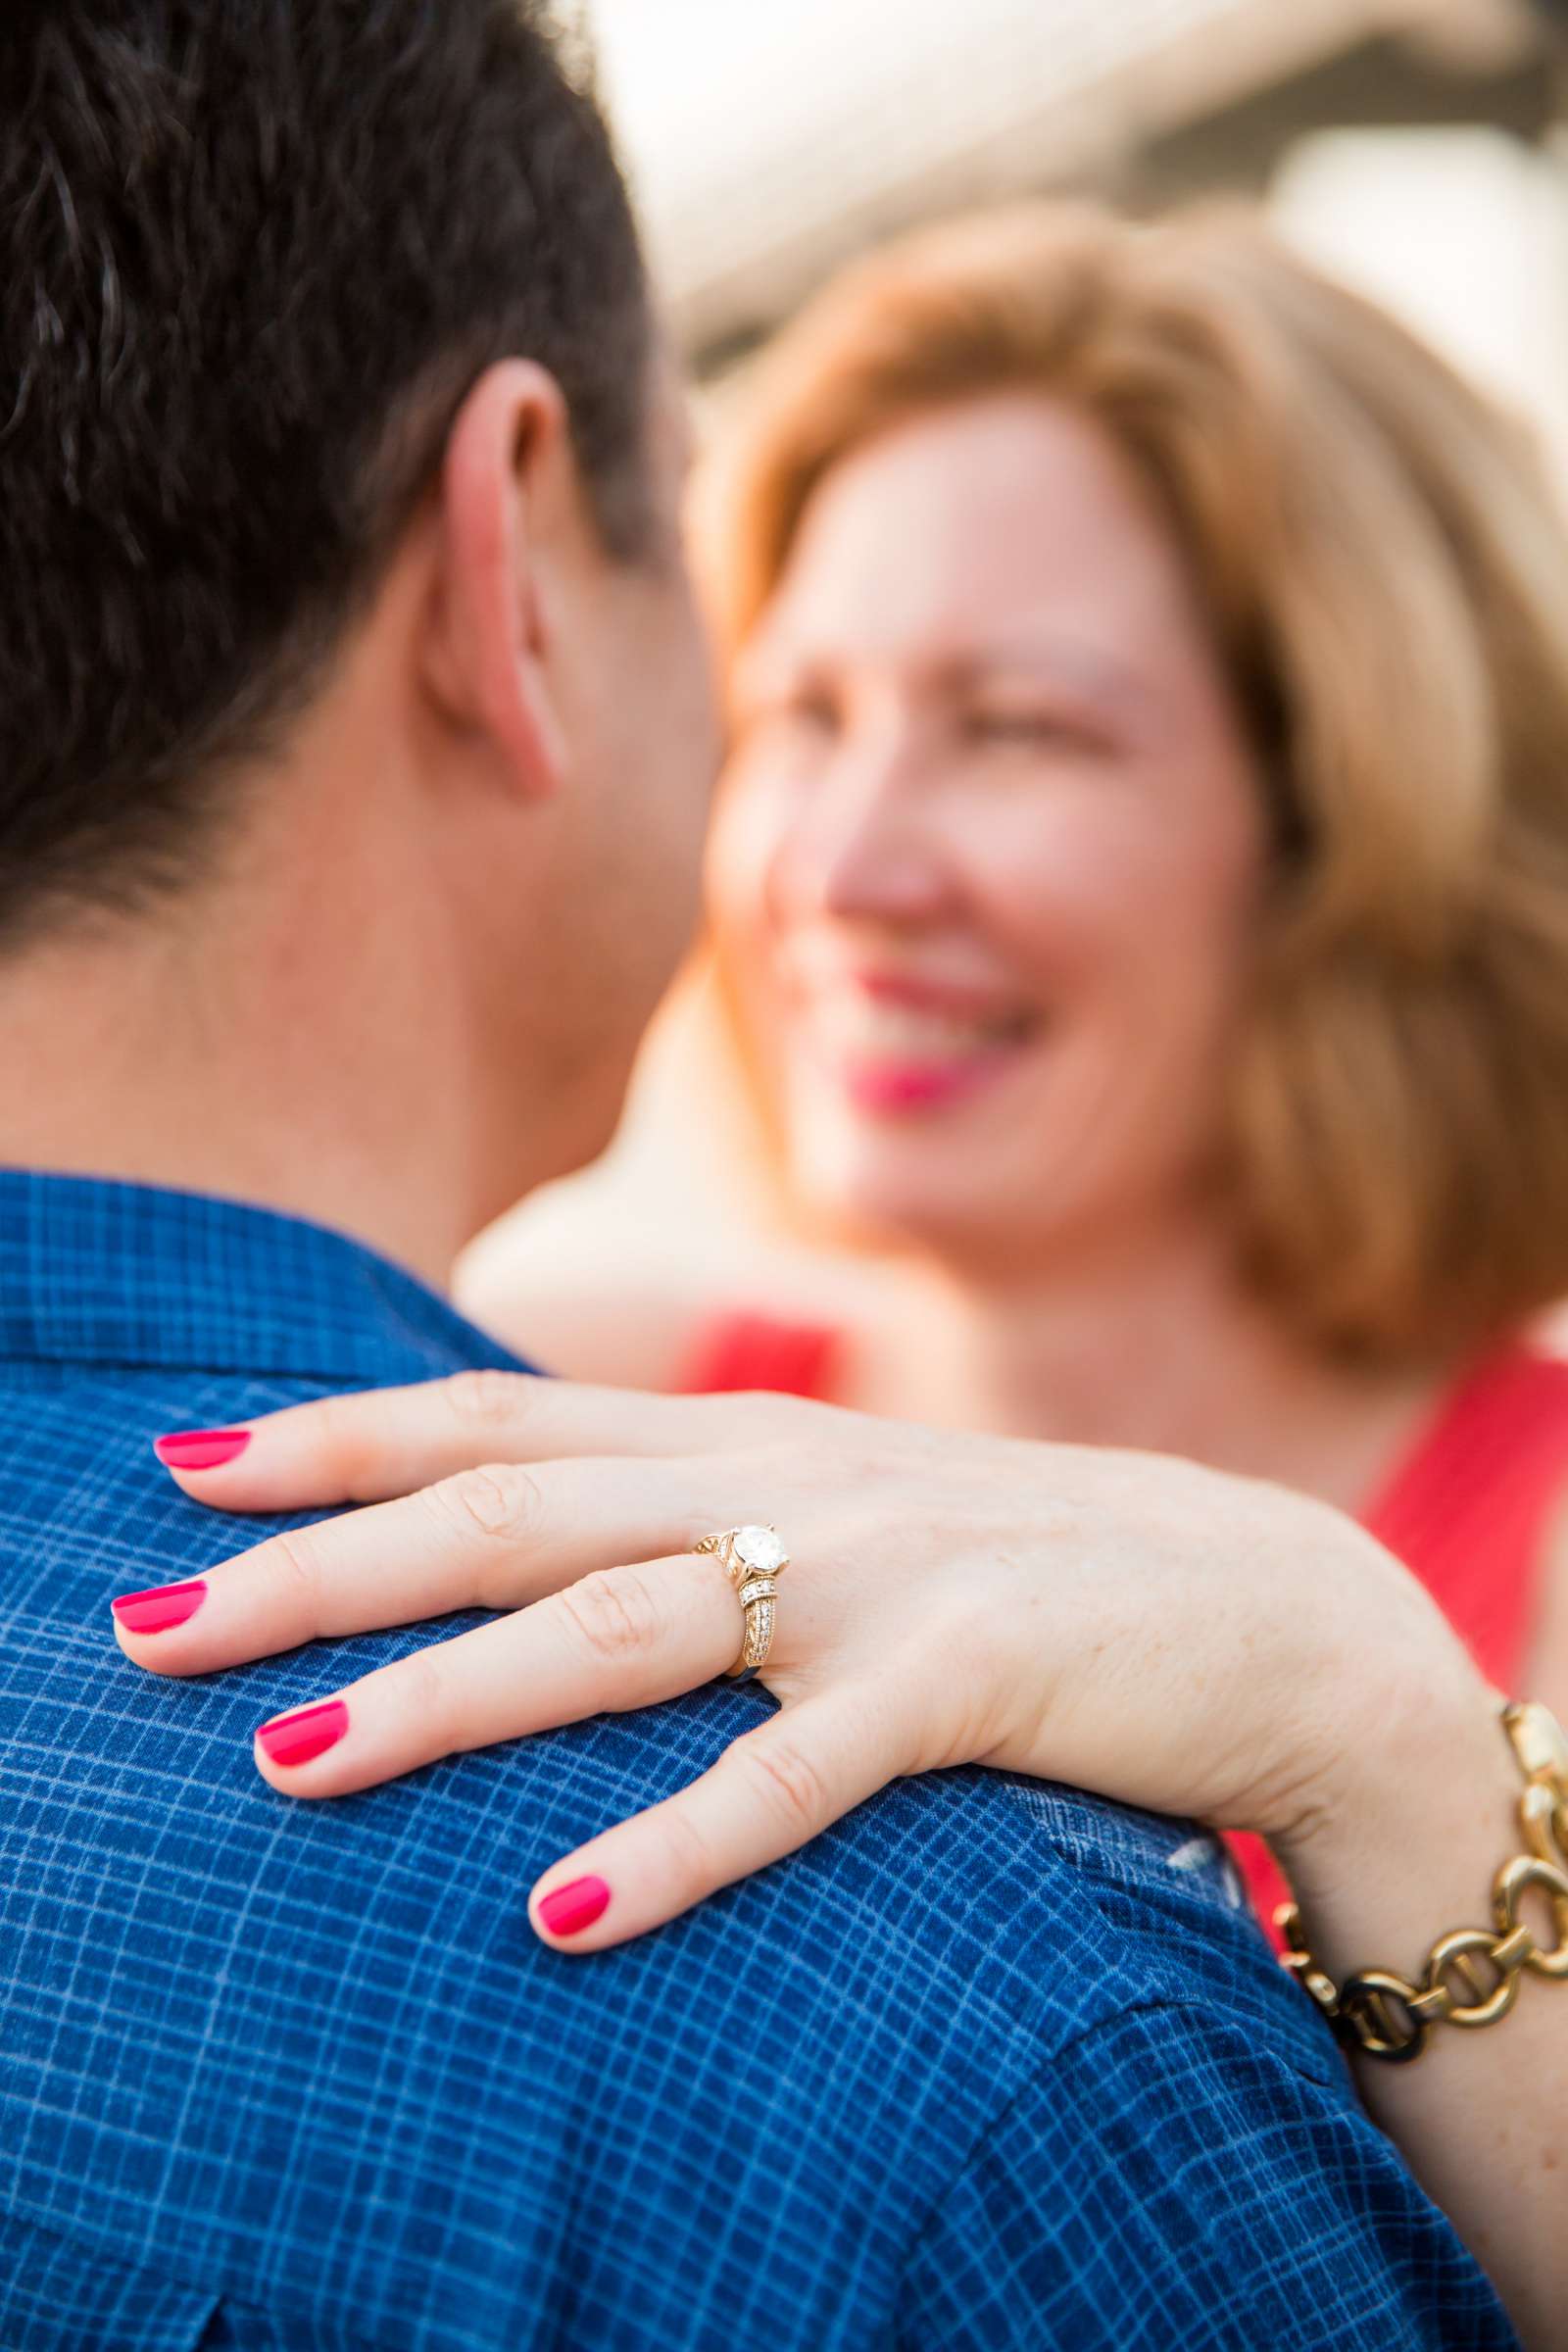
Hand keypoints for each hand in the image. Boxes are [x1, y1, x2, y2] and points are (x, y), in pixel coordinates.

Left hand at [115, 1372, 1487, 1949]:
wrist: (1258, 1599)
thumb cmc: (1017, 1566)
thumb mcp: (836, 1511)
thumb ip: (694, 1506)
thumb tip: (530, 1540)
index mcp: (739, 1442)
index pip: (502, 1415)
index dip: (338, 1436)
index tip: (185, 1466)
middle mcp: (780, 1486)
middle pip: (511, 1512)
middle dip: (322, 1566)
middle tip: (155, 1628)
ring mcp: (870, 1575)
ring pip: (620, 1624)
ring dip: (450, 1697)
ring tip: (296, 1768)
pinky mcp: (967, 1676)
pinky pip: (799, 1772)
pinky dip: (678, 1839)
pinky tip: (563, 1917)